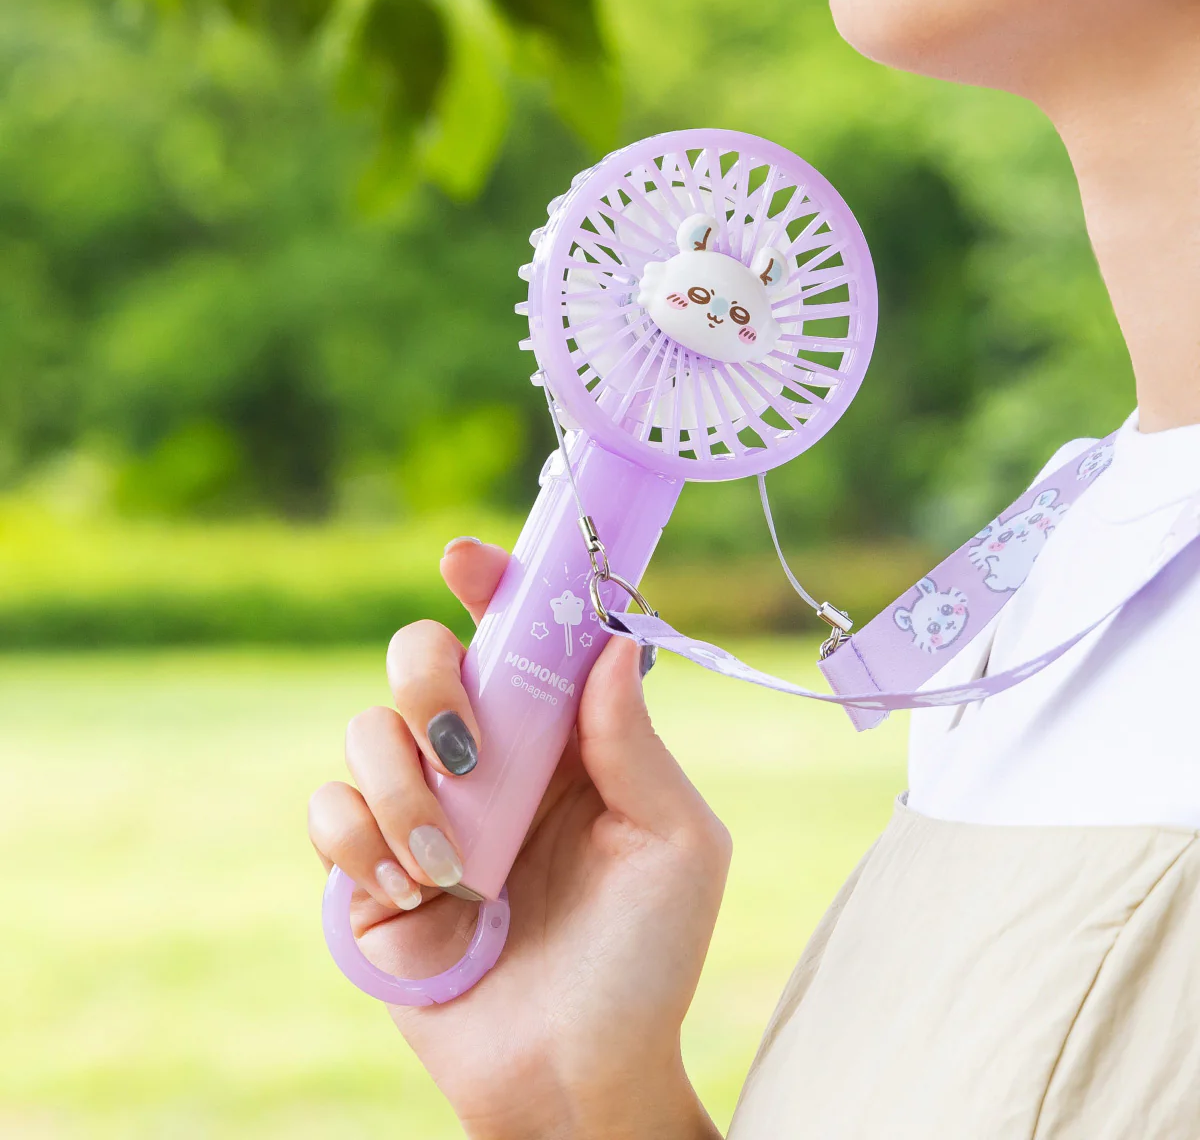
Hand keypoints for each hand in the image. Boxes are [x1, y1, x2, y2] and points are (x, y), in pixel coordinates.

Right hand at [308, 538, 728, 1139]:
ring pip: (367, 730)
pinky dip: (362, 847)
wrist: (573, 1076)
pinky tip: (413, 898)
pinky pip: (329, 812)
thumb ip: (637, 744)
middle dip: (430, 680)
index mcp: (564, 740)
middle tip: (466, 747)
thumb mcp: (673, 845)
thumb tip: (611, 641)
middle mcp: (490, 761)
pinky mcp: (370, 867)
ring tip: (450, 869)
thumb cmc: (643, 962)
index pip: (521, 637)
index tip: (466, 560)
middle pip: (423, 657)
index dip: (493, 585)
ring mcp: (425, 809)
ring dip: (403, 792)